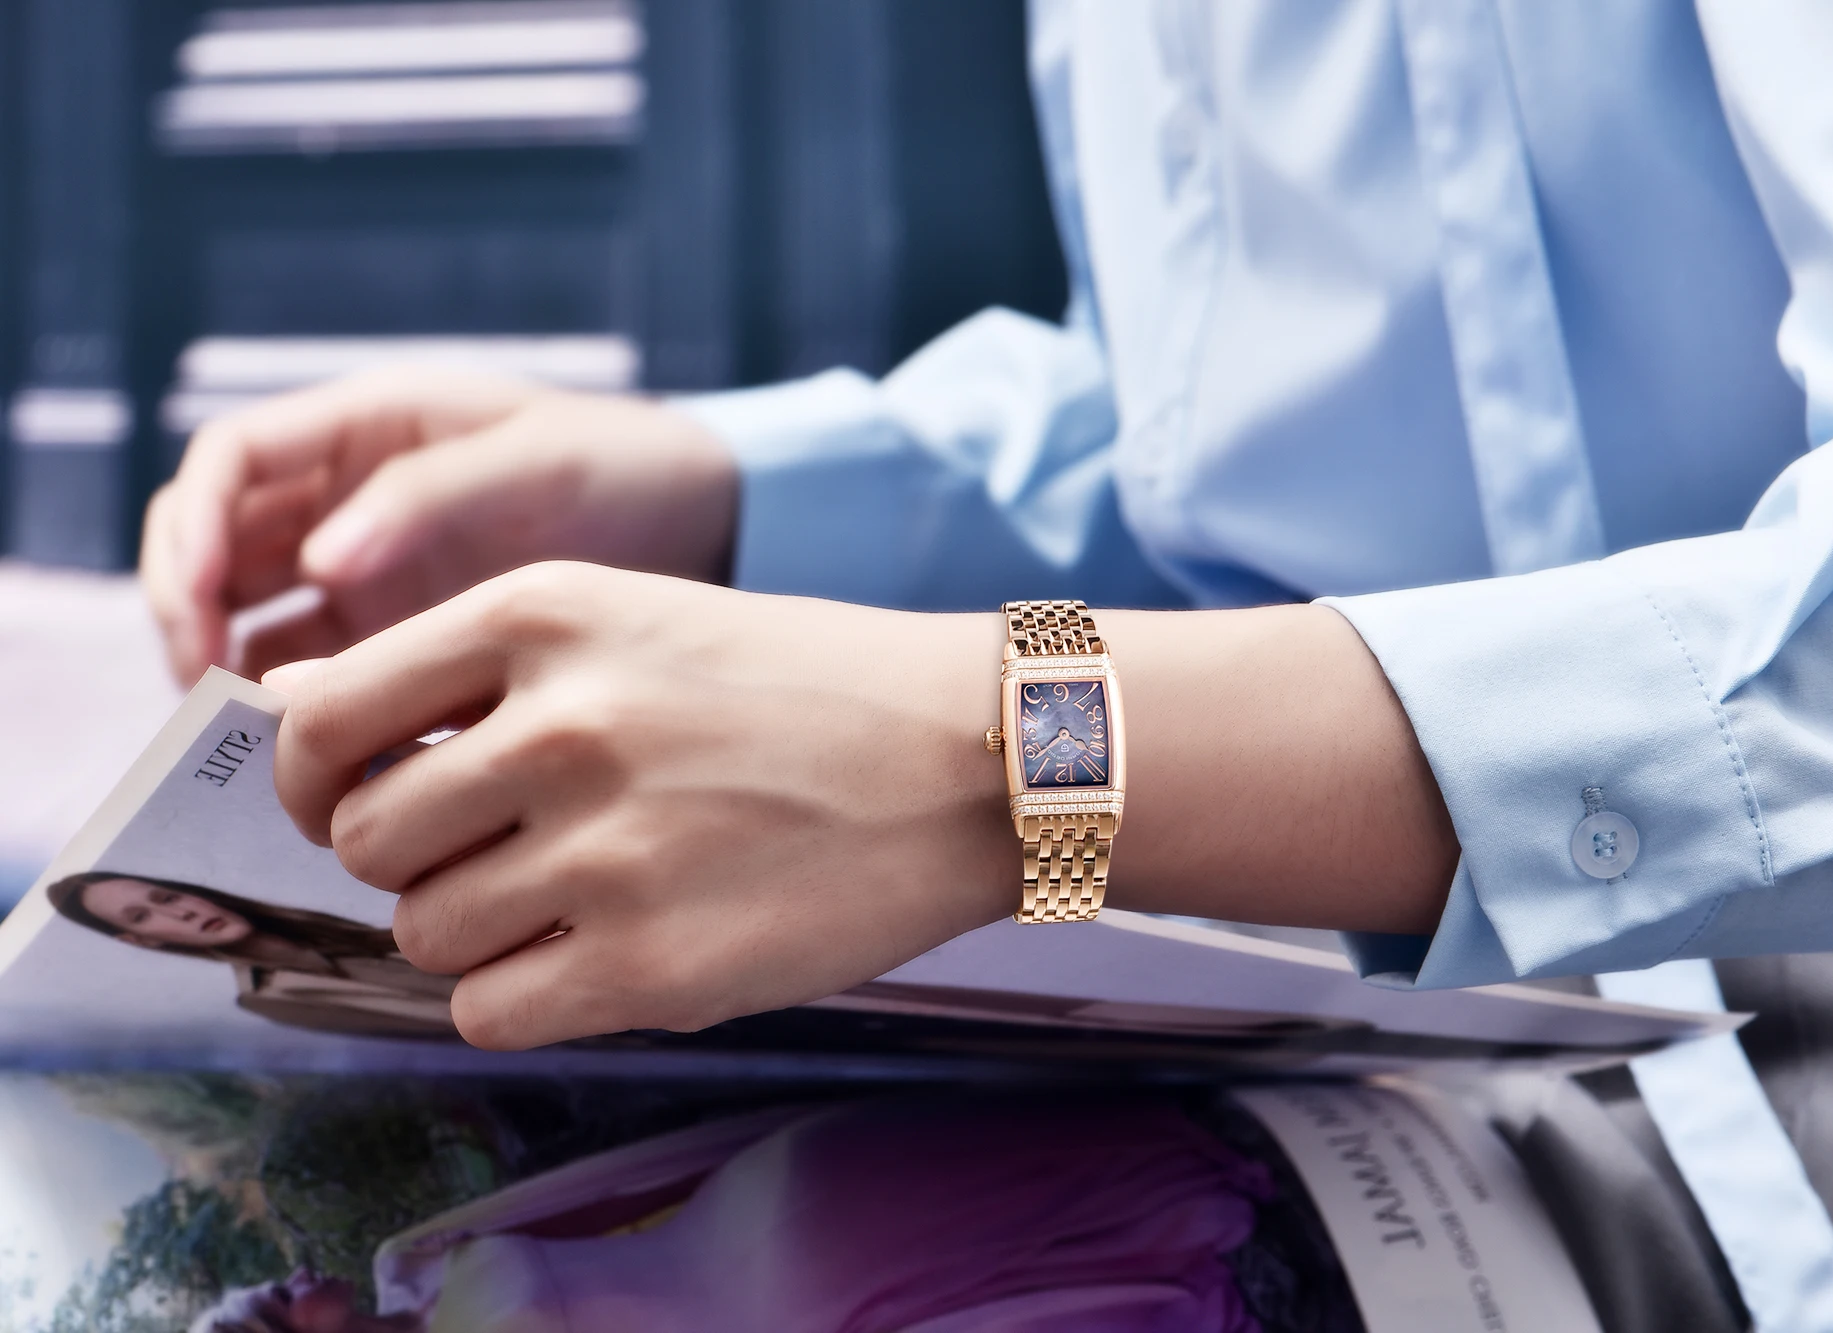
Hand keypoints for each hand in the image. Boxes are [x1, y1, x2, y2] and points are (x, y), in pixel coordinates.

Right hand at [141, 369, 739, 685]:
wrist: (710, 523)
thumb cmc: (628, 466)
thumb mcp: (539, 461)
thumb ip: (430, 497)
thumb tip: (321, 562)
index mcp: (368, 428)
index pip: (231, 460)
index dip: (197, 524)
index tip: (204, 597)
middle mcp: (347, 496)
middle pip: (216, 540)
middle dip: (189, 603)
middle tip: (203, 681)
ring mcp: (365, 568)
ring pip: (249, 609)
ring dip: (224, 660)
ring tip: (250, 729)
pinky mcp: (397, 633)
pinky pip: (315, 665)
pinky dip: (293, 702)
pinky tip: (311, 751)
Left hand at [268, 562, 1017, 1048]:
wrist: (970, 760)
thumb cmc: (802, 688)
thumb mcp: (633, 620)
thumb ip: (459, 663)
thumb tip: (290, 698)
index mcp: (545, 615)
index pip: (319, 715)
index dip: (307, 778)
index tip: (343, 802)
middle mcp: (562, 724)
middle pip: (363, 839)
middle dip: (410, 860)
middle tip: (496, 854)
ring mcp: (608, 851)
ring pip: (422, 933)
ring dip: (476, 930)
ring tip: (576, 898)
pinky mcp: (655, 968)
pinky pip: (488, 1012)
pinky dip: (521, 997)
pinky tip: (598, 955)